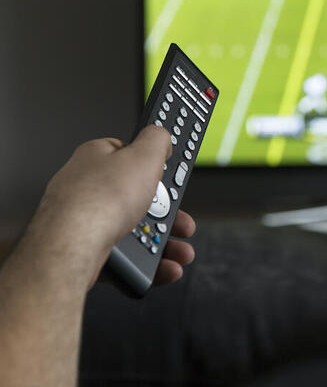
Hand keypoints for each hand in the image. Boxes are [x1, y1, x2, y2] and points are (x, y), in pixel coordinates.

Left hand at [34, 126, 195, 290]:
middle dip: (167, 214)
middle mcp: (87, 187)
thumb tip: (160, 135)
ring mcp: (84, 220)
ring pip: (133, 230)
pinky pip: (123, 254)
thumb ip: (156, 140)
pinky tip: (160, 266)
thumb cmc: (98, 201)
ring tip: (178, 251)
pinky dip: (145, 262)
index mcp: (97, 158)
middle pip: (138, 197)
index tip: (173, 175)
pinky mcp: (84, 249)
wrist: (70, 249)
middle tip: (182, 221)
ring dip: (162, 242)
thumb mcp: (143, 155)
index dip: (157, 167)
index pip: (132, 155)